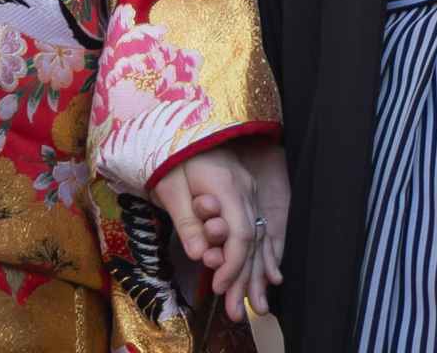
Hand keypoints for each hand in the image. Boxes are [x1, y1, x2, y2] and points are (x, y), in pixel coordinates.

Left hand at [154, 140, 287, 318]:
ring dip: (252, 268)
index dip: (233, 264)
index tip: (221, 287)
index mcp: (228, 185)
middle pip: (253, 239)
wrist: (179, 130)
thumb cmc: (170, 158)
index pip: (240, 233)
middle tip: (234, 306)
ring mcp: (249, 190)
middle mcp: (245, 189)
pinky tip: (266, 273)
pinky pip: (256, 227)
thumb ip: (187, 222)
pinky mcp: (246, 194)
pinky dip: (259, 252)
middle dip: (244, 275)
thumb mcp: (171, 189)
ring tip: (246, 298)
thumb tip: (201, 255)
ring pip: (258, 235)